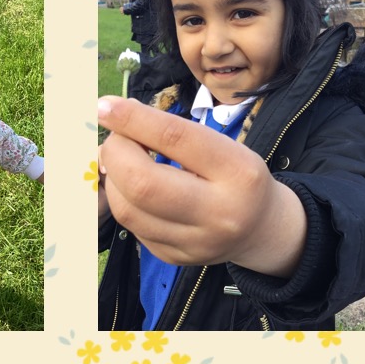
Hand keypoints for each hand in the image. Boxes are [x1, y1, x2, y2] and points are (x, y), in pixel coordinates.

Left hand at [96, 95, 307, 275]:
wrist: (259, 229)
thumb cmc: (236, 177)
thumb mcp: (225, 148)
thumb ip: (177, 137)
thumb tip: (119, 122)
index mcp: (237, 171)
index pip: (177, 138)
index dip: (134, 120)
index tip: (105, 107)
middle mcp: (217, 211)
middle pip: (142, 183)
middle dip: (115, 155)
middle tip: (114, 140)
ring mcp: (192, 241)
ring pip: (128, 209)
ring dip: (112, 179)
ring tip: (120, 162)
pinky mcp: (171, 257)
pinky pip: (131, 226)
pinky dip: (122, 200)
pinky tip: (129, 187)